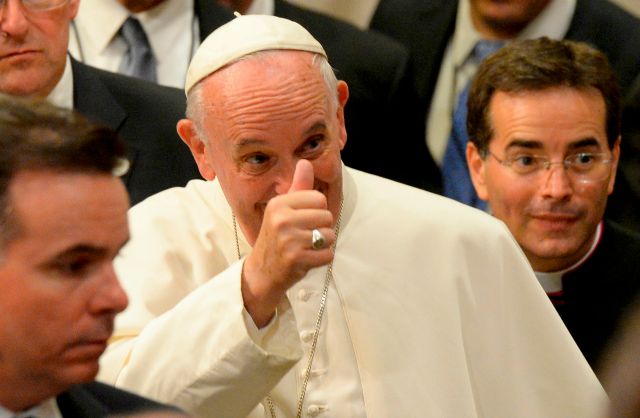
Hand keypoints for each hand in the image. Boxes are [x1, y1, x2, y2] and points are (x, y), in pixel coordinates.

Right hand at [242, 160, 334, 326]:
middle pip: (327, 216)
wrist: (262, 271)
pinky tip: (308, 259)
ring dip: (322, 244)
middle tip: (304, 236)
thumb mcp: (284, 209)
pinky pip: (328, 254)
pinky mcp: (297, 259)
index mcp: (279, 204)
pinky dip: (322, 258)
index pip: (319, 198)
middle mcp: (282, 219)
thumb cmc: (277, 236)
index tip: (303, 220)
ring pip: (329, 235)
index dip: (317, 211)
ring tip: (306, 247)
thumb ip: (298, 187)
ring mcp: (289, 240)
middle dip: (321, 228)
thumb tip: (306, 162)